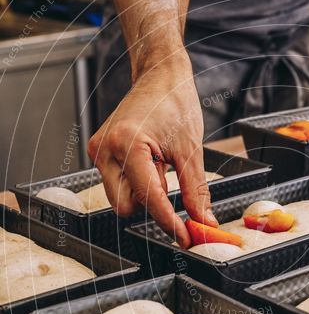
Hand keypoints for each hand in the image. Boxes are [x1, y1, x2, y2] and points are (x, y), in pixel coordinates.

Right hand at [87, 56, 216, 247]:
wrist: (159, 76)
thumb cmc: (174, 103)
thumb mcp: (192, 149)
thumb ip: (197, 190)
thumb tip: (203, 221)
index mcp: (127, 144)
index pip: (149, 198)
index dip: (169, 222)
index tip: (185, 237)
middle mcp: (106, 149)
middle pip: (126, 206)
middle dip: (151, 205)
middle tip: (172, 184)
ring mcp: (99, 151)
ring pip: (121, 197)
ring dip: (145, 191)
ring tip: (161, 163)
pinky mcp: (100, 152)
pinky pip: (118, 183)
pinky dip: (137, 181)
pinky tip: (151, 161)